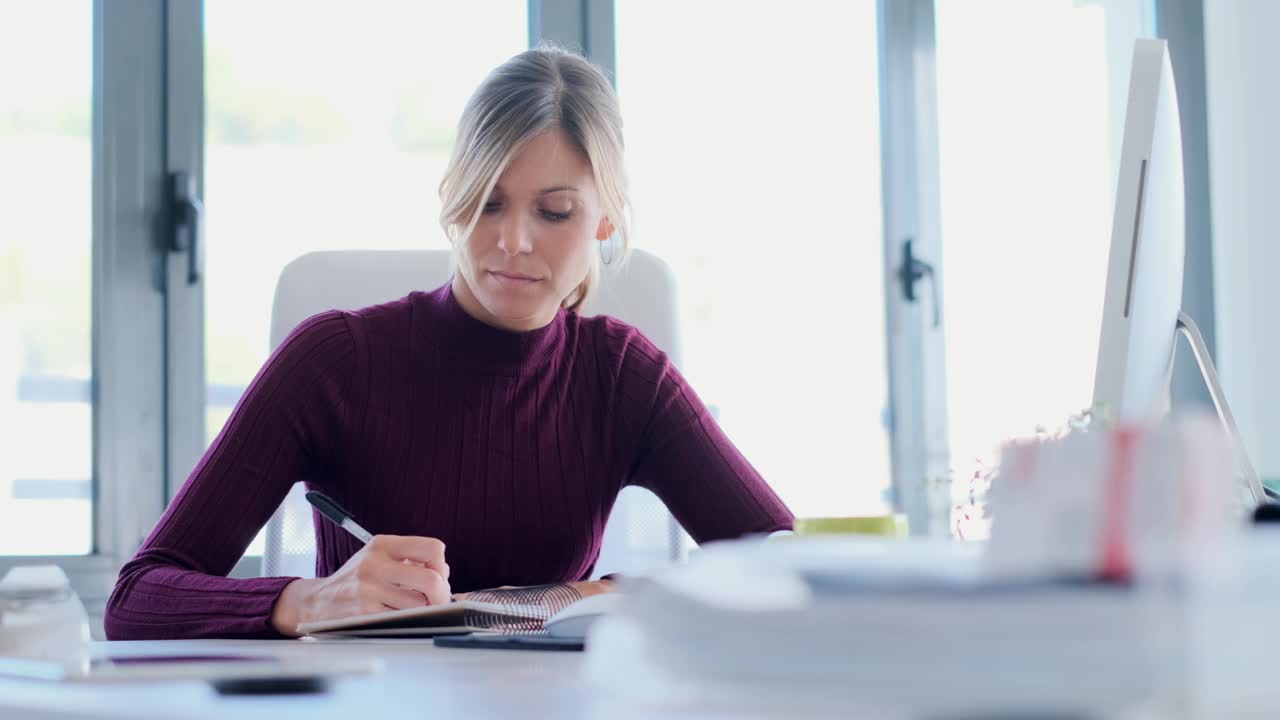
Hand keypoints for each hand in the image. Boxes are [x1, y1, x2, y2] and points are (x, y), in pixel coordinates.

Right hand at [270, 534, 450, 636]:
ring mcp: (369, 590)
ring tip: (416, 607)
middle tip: (437, 599)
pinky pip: (402, 619)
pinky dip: (409, 620)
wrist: (317, 601)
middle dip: (442, 593)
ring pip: (420, 604)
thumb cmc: (357, 579)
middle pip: (431, 579)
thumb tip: (444, 572)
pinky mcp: (365, 613)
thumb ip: (411, 560)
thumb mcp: (379, 557)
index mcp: (383, 544)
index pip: (432, 548)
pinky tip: (402, 617)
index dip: (441, 565)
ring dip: (425, 610)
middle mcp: (375, 564)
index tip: (437, 574)